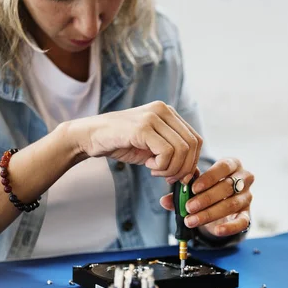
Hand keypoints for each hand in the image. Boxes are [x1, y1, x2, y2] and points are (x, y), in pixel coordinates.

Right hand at [68, 101, 201, 182]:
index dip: (191, 162)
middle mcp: (164, 110)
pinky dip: (161, 165)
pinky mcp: (143, 127)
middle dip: (183, 168)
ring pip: (182, 149)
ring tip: (154, 170)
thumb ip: (173, 156)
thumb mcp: (152, 150)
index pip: (196, 139)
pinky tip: (148, 165)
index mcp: (168, 113)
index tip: (177, 175)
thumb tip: (194, 173)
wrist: (91, 137)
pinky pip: (167, 152)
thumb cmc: (121, 143)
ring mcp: (153, 116)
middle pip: (192, 145)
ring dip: (170, 168)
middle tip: (167, 177)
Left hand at [160, 158, 253, 236]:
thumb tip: (164, 200)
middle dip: (206, 198)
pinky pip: (243, 221)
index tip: (193, 188)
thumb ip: (182, 190)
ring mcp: (247, 197)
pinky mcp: (247, 214)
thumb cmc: (207, 188)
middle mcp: (243, 178)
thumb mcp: (195, 186)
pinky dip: (229, 227)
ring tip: (192, 220)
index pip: (223, 167)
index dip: (208, 178)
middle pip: (227, 187)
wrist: (220, 202)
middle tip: (189, 207)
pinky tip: (217, 230)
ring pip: (232, 204)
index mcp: (231, 164)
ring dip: (210, 213)